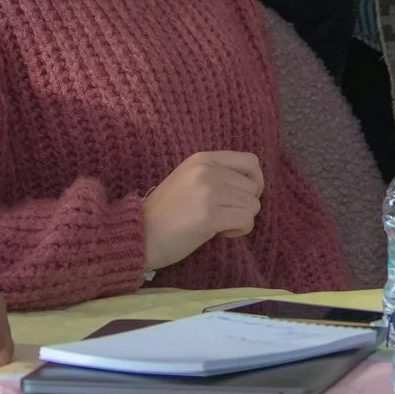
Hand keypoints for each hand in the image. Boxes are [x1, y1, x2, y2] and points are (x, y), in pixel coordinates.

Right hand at [142, 151, 264, 271]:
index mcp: (202, 159)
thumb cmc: (165, 212)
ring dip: (241, 219)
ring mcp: (208, 192)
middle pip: (253, 187)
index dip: (255, 181)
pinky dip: (239, 231)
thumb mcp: (189, 180)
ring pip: (253, 205)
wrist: (139, 234)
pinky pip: (246, 221)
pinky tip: (220, 233)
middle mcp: (207, 170)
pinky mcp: (209, 216)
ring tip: (220, 225)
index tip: (242, 197)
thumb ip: (217, 176)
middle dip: (245, 206)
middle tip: (224, 216)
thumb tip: (251, 186)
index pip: (250, 161)